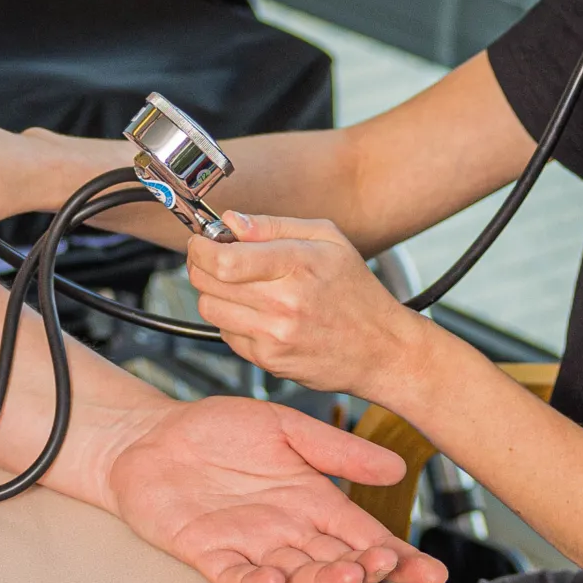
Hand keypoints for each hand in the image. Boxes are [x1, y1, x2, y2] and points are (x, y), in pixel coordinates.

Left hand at [94, 395, 447, 582]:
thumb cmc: (216, 431)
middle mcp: (287, 531)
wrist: (151, 436)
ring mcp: (249, 546)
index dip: (398, 557)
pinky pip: (235, 576)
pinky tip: (272, 580)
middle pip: (337, 562)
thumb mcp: (285, 427)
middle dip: (365, 570)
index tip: (430, 572)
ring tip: (347, 574)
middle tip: (383, 567)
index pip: (364, 535)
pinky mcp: (208, 553)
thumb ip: (336, 450)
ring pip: (296, 576)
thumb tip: (394, 468)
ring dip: (322, 581)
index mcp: (312, 502)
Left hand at [186, 214, 435, 401]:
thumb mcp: (327, 240)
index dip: (200, 248)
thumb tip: (232, 221)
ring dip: (214, 293)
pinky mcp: (269, 360)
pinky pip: (226, 334)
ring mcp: (274, 335)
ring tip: (239, 286)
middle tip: (216, 259)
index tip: (202, 242)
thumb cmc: (356, 293)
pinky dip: (232, 320)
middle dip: (202, 265)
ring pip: (210, 309)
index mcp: (298, 266)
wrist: (381, 349)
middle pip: (207, 282)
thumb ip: (273, 225)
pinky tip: (257, 312)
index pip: (223, 260)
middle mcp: (283, 303)